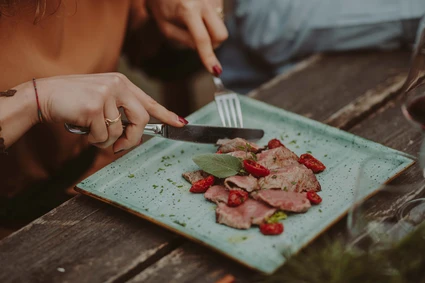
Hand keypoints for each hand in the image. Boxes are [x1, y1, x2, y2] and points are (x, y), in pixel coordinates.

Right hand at [36, 73, 186, 152]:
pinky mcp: (93, 107)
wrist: (43, 94)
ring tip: (90, 128)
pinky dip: (93, 140)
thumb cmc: (73, 100)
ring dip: (105, 139)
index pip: (149, 101)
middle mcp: (117, 85)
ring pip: (118, 132)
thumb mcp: (101, 98)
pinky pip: (103, 137)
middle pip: (141, 119)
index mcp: (121, 83)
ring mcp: (105, 95)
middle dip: (133, 138)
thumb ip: (120, 110)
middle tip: (120, 146)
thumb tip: (134, 133)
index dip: (166, 114)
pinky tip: (82, 127)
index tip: (181, 123)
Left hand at [146, 0, 227, 74]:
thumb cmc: (160, 3)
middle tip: (200, 42)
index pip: (202, 39)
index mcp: (187, 9)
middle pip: (221, 34)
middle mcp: (204, 2)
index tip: (215, 70)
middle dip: (214, 43)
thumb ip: (183, 40)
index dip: (208, 57)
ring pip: (221, 25)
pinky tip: (198, 12)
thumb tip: (201, 50)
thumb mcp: (165, 26)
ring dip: (211, 30)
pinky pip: (219, 15)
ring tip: (194, 21)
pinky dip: (210, 19)